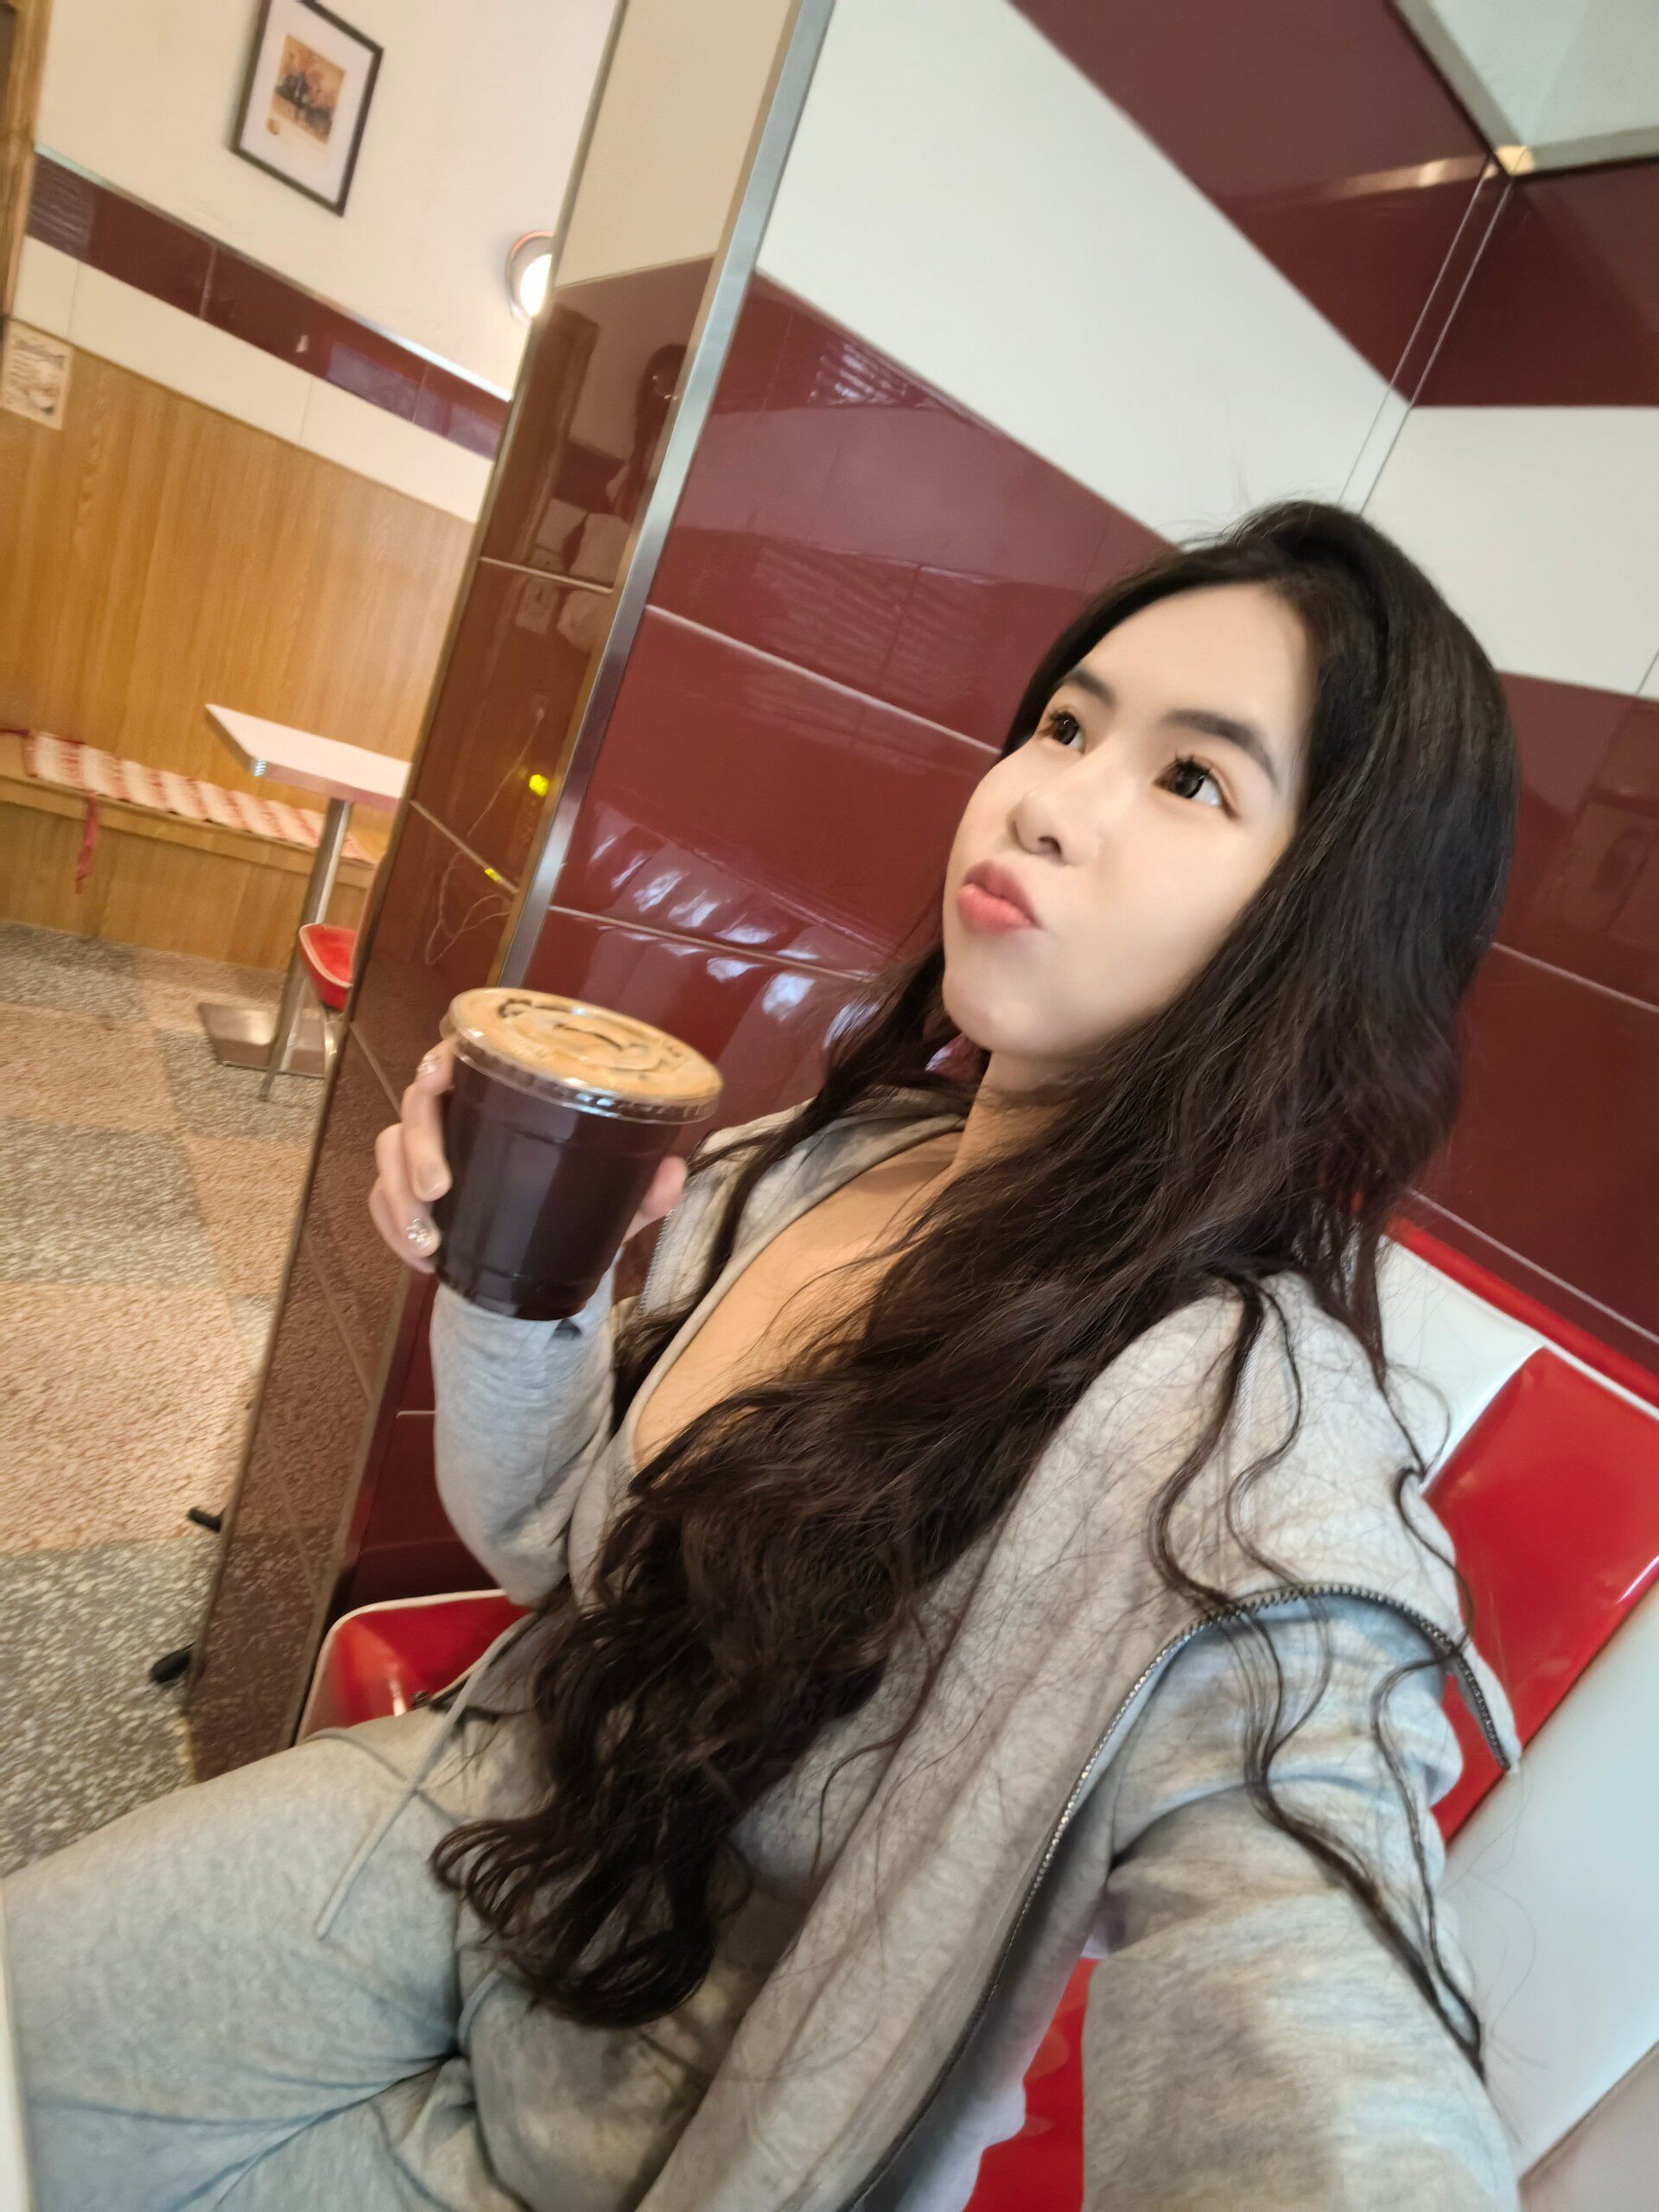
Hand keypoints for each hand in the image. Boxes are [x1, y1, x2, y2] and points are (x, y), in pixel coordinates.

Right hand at [369, 1037, 689, 1274]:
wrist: (537, 1260)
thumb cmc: (570, 1204)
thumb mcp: (610, 1203)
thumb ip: (642, 1191)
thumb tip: (674, 1174)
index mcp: (503, 1096)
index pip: (462, 1056)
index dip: (442, 1058)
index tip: (438, 1077)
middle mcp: (457, 1114)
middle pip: (416, 1105)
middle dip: (419, 1143)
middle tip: (440, 1188)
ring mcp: (422, 1152)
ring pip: (387, 1151)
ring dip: (400, 1195)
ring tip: (430, 1240)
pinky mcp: (404, 1193)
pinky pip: (381, 1200)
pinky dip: (394, 1230)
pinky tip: (421, 1259)